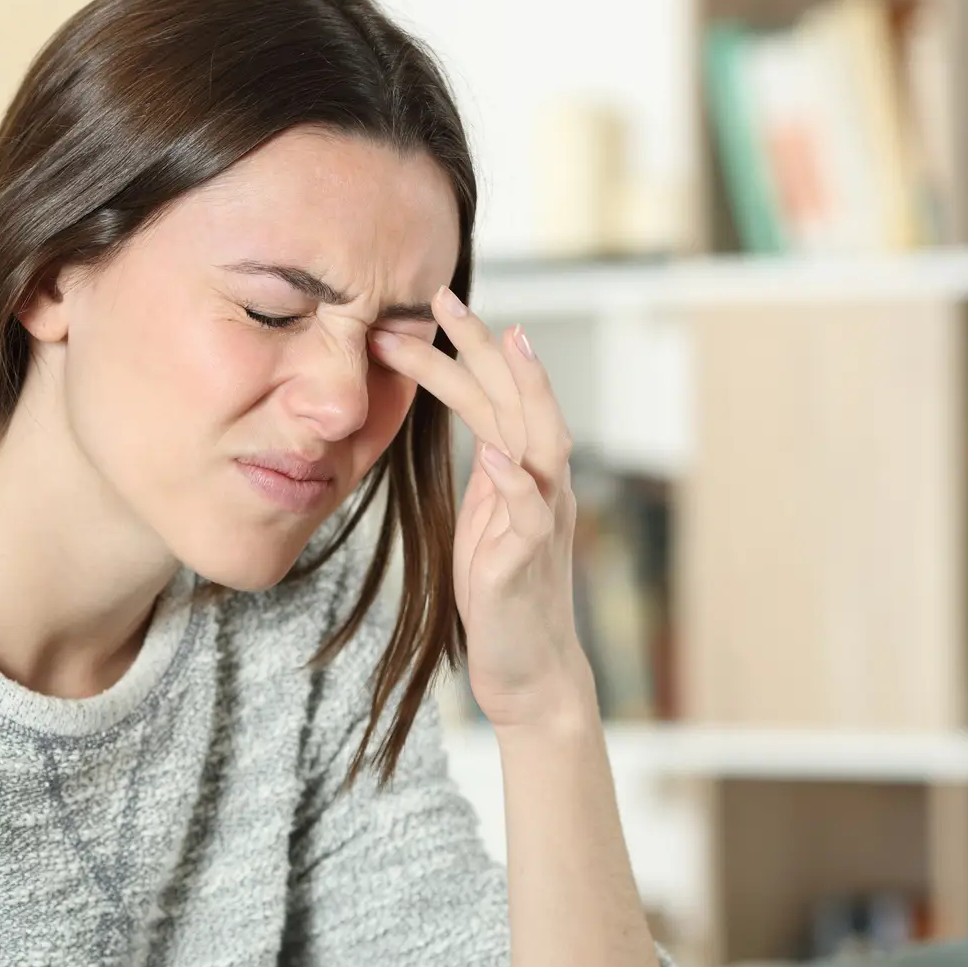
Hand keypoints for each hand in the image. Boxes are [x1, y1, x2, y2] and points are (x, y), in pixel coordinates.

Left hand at [367, 287, 595, 732]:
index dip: (462, 351)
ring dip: (525, 392)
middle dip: (486, 346)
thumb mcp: (484, 520)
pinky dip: (517, 484)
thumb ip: (483, 474)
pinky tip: (498, 457)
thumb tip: (469, 426)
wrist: (527, 669)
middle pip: (520, 400)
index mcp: (523, 471)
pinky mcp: (526, 563)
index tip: (424, 308)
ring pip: (543, 442)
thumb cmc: (501, 592)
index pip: (494, 396)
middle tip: (446, 297)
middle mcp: (543, 485)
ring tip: (507, 345)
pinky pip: (530, 517)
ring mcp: (541, 521)